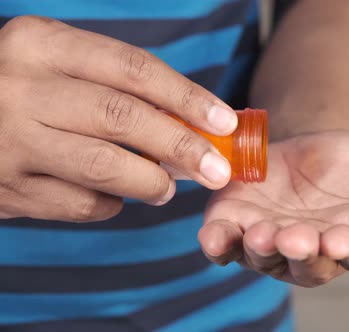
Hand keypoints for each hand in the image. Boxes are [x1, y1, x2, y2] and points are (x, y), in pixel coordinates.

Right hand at [0, 16, 236, 221]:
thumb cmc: (28, 90)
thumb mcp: (61, 66)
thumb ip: (118, 87)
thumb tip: (194, 124)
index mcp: (41, 43)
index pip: (133, 68)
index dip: (188, 97)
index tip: (225, 122)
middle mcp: (20, 87)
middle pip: (123, 117)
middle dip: (183, 146)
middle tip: (218, 169)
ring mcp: (8, 140)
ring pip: (104, 165)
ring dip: (151, 181)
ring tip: (168, 188)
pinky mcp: (6, 188)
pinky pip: (80, 203)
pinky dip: (112, 204)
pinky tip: (117, 197)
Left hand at [200, 131, 348, 286]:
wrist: (316, 150)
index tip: (341, 240)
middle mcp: (317, 252)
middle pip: (307, 263)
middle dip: (300, 252)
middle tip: (296, 236)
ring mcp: (275, 242)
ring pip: (265, 257)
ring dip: (259, 248)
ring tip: (259, 230)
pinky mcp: (240, 225)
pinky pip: (226, 244)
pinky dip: (218, 242)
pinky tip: (214, 234)